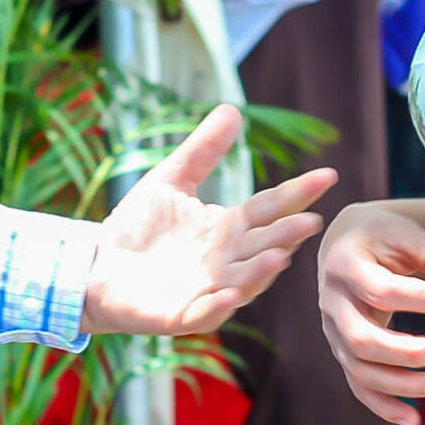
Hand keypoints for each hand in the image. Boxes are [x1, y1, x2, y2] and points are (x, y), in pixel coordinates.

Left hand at [81, 105, 334, 335]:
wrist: (96, 267)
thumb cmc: (138, 227)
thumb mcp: (170, 181)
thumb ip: (202, 151)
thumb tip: (232, 108)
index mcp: (228, 229)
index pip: (269, 208)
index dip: (297, 193)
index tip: (329, 175)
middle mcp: (226, 261)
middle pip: (263, 247)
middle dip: (286, 236)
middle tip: (311, 221)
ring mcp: (207, 290)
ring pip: (243, 282)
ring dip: (261, 272)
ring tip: (280, 257)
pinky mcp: (179, 315)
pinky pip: (204, 313)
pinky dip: (218, 306)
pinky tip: (230, 292)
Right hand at [318, 201, 424, 424]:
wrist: (347, 244)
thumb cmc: (382, 237)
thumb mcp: (404, 231)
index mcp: (344, 265)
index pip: (383, 291)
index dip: (424, 300)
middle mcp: (332, 303)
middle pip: (363, 339)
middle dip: (410, 352)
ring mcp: (333, 332)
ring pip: (360, 369)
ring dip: (402, 384)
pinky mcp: (343, 352)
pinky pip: (359, 386)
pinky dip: (384, 406)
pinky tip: (414, 420)